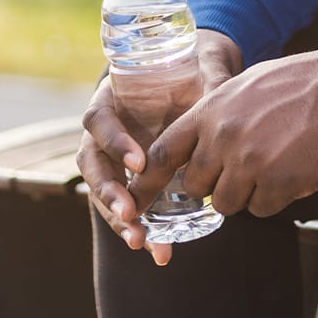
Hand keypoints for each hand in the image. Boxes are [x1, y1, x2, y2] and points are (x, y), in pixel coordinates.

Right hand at [77, 28, 241, 265]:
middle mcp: (106, 131)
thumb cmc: (194, 68)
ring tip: (141, 241)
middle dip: (109, 192)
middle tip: (130, 213)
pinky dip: (139, 227)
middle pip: (93, 164)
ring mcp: (115, 157)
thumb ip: (209, 81)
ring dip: (119, 219)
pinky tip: (158, 250)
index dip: (114, 142)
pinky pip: (128, 204)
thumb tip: (224, 95)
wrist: (198, 76)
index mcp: (113, 98)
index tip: (140, 162)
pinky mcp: (132, 180)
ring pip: (104, 191)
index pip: (99, 120)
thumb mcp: (202, 69)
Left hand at [127, 40, 317, 223]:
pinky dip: (277, 197)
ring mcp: (251, 161)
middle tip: (247, 169)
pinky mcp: (279, 183)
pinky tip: (297, 169)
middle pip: (195, 186)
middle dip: (216, 184)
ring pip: (227, 203)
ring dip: (249, 193)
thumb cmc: (310, 80)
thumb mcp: (253, 83)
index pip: (162, 153)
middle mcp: (224, 135)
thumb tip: (204, 139)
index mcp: (214, 107)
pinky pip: (262, 209)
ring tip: (279, 163)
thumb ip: (222, 111)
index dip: (147, 181)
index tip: (136, 199)